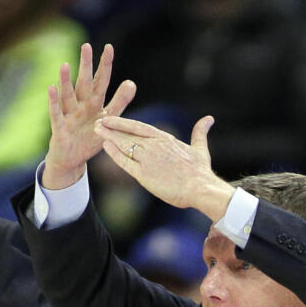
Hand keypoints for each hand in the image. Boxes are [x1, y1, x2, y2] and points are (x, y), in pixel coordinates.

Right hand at [42, 43, 135, 189]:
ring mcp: (69, 116)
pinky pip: (56, 114)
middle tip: (86, 46)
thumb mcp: (109, 121)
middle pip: (84, 83)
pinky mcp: (60, 129)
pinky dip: (54, 102)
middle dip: (85, 66)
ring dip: (66, 81)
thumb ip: (119, 103)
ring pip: (68, 95)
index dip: (105, 65)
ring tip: (65, 64)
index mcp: (95, 104)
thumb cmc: (89, 139)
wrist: (72, 161)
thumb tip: (131, 82)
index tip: (109, 47)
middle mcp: (81, 106)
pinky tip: (51, 88)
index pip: (101, 81)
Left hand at [94, 115, 234, 221]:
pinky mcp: (144, 175)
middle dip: (112, 126)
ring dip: (109, 136)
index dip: (125, 122)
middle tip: (98, 121)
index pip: (140, 127)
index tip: (114, 118)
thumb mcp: (201, 148)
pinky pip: (125, 162)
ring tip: (96, 130)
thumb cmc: (201, 172)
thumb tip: (209, 119)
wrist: (200, 188)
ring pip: (125, 144)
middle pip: (129, 133)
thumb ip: (200, 132)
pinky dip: (114, 153)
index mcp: (165, 140)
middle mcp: (154, 146)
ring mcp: (148, 159)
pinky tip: (105, 147)